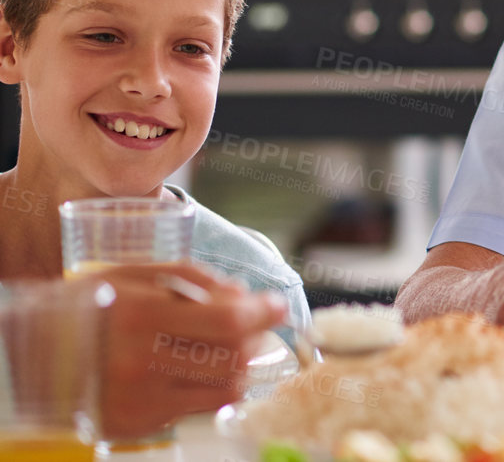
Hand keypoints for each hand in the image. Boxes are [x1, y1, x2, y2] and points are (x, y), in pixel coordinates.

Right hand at [98, 264, 287, 438]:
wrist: (28, 357)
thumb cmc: (86, 306)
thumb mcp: (133, 275)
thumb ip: (192, 279)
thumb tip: (242, 294)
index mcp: (141, 317)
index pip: (228, 320)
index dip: (262, 312)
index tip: (278, 305)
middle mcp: (141, 363)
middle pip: (232, 356)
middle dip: (255, 338)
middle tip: (258, 325)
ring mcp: (139, 399)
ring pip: (222, 388)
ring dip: (240, 366)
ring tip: (235, 348)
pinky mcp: (136, 425)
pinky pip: (197, 409)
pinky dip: (214, 389)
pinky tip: (206, 372)